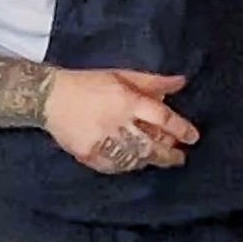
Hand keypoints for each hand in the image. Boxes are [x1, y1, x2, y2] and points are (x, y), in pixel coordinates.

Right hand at [45, 68, 198, 174]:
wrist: (49, 97)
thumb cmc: (88, 83)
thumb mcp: (121, 75)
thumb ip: (152, 82)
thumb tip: (181, 82)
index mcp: (127, 100)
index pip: (162, 118)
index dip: (181, 128)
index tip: (192, 137)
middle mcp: (116, 122)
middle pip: (151, 145)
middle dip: (170, 154)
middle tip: (180, 157)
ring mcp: (102, 141)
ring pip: (135, 158)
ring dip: (150, 160)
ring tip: (158, 159)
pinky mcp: (89, 154)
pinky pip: (115, 166)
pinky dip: (128, 166)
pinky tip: (134, 163)